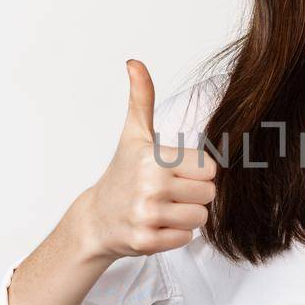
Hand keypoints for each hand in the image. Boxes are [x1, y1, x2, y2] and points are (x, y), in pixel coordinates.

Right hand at [72, 59, 217, 261]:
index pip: (210, 168)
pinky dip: (175, 235)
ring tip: (163, 209)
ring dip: (186, 216)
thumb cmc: (121, 174)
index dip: (197, 172)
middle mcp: (151, 186)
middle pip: (209, 194)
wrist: (95, 219)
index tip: (176, 173)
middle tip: (169, 193)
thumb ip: (141, 98)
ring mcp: (147, 216)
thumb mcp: (133, 135)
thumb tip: (134, 62)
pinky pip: (186, 239)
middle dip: (194, 195)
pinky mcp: (146, 241)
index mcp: (155, 158)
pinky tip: (156, 225)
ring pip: (201, 218)